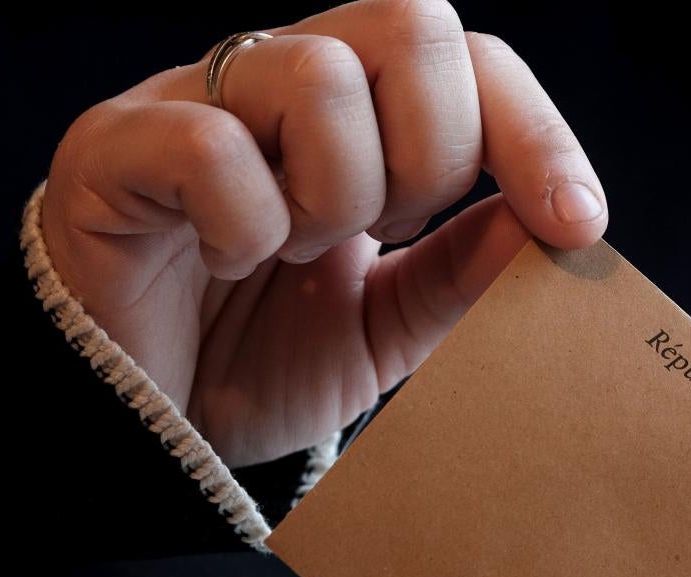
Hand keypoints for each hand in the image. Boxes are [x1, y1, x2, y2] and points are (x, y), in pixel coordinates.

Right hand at [39, 0, 607, 466]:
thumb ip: (460, 274)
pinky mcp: (115, 147)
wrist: (145, 423)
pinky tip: (230, 262)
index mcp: (358, 118)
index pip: (470, 64)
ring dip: (334, 192)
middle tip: (386, 234)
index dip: (534, 134)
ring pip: (316, 74)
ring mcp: (194, 103)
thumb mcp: (389, 329)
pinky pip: (210, 143)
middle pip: (411, 29)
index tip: (576, 224)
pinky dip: (247, 222)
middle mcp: (280, 85)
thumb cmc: (260, 361)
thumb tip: (546, 219)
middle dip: (432, 157)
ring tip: (294, 252)